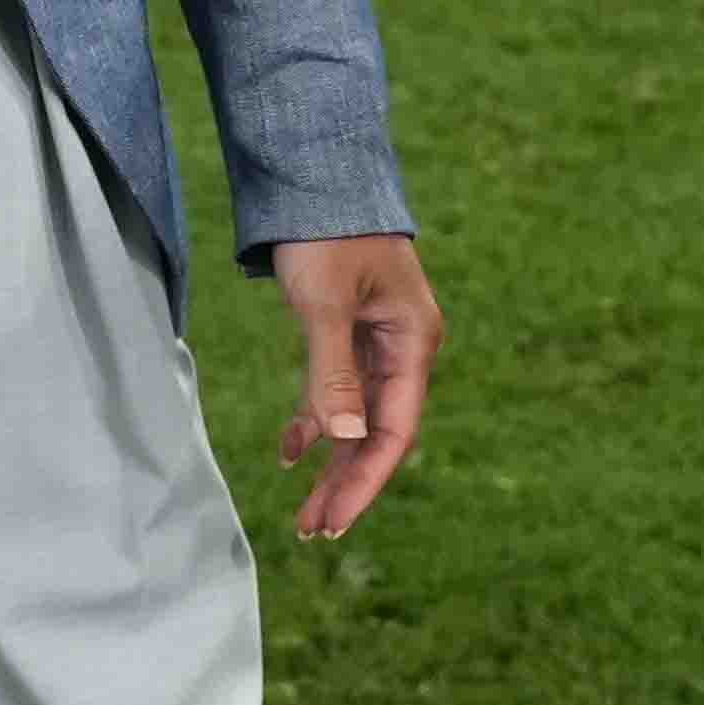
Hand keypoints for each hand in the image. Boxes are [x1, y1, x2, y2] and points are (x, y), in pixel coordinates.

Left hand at [268, 232, 444, 542]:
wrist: (316, 173)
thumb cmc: (325, 232)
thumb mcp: (324, 304)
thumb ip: (331, 374)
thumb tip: (340, 441)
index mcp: (413, 342)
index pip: (393, 431)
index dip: (365, 482)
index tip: (335, 522)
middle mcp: (404, 348)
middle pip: (378, 433)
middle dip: (347, 484)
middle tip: (312, 531)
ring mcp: (379, 342)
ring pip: (358, 419)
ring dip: (332, 462)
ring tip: (303, 511)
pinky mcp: (353, 333)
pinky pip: (340, 392)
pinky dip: (316, 421)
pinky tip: (291, 449)